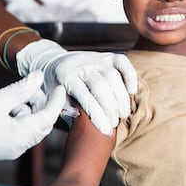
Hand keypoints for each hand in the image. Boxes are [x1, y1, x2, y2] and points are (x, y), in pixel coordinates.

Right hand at [0, 71, 65, 163]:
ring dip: (27, 107)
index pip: (49, 117)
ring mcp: (10, 146)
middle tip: (32, 87)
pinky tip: (6, 104)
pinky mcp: (1, 144)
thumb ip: (21, 89)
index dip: (57, 100)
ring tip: (14, 95)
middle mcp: (19, 145)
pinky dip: (18, 113)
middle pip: (41, 121)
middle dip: (40, 103)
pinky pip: (18, 127)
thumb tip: (39, 76)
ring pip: (30, 124)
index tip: (61, 86)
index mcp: (21, 137)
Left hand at [16, 39, 137, 134]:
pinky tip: (132, 91)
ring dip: (121, 97)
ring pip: (114, 76)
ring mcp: (96, 59)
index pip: (85, 97)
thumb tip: (83, 123)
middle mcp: (82, 65)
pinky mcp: (107, 56)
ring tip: (123, 113)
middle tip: (115, 123)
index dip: (97, 115)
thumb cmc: (54, 86)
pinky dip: (130, 75)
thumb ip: (67, 110)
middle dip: (111, 108)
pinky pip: (122, 62)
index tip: (106, 130)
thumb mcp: (53, 99)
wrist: (53, 61)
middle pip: (102, 86)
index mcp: (66, 76)